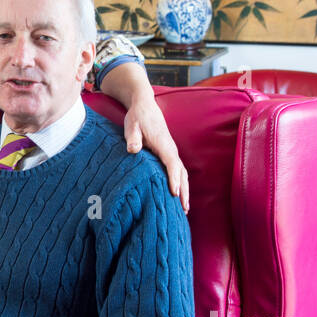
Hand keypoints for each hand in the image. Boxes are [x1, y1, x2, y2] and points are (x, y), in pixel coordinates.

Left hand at [124, 94, 189, 213]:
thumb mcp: (131, 125)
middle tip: (184, 209)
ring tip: (185, 209)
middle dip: (184, 190)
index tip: (174, 193)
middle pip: (181, 172)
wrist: (145, 107)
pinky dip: (181, 184)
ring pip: (182, 173)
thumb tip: (133, 149)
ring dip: (185, 190)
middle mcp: (171, 149)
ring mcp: (171, 152)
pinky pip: (178, 171)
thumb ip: (132, 137)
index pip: (171, 163)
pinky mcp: (169, 154)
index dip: (173, 178)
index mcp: (163, 144)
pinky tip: (178, 196)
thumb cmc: (137, 118)